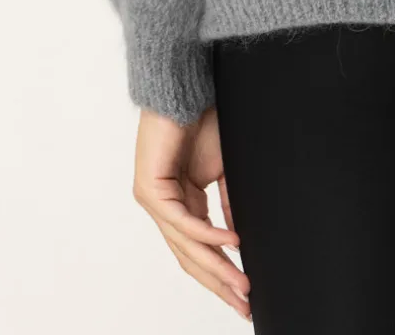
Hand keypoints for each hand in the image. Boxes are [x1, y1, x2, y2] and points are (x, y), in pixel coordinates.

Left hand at [133, 105, 250, 319]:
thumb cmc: (203, 122)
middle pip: (192, 258)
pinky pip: (182, 220)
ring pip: (186, 246)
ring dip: (217, 267)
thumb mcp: (223, 170)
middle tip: (244, 304)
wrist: (185, 89)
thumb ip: (228, 204)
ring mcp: (154, 200)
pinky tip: (230, 242)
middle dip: (220, 284)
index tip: (245, 296)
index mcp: (181, 204)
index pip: (200, 251)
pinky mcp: (150, 189)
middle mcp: (164, 208)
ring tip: (241, 283)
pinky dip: (207, 233)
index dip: (222, 275)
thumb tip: (239, 240)